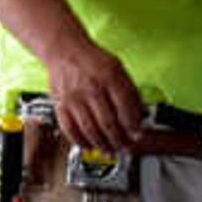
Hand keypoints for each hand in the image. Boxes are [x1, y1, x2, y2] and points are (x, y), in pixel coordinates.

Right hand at [42, 37, 148, 156]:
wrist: (65, 50)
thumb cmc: (92, 60)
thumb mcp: (118, 67)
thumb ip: (130, 91)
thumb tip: (140, 114)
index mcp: (109, 77)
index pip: (125, 108)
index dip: (133, 126)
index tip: (137, 135)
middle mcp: (91, 88)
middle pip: (108, 123)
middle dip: (119, 141)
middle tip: (125, 148)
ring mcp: (74, 98)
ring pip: (90, 130)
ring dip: (102, 145)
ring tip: (110, 151)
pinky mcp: (61, 105)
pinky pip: (70, 129)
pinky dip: (80, 142)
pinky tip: (88, 146)